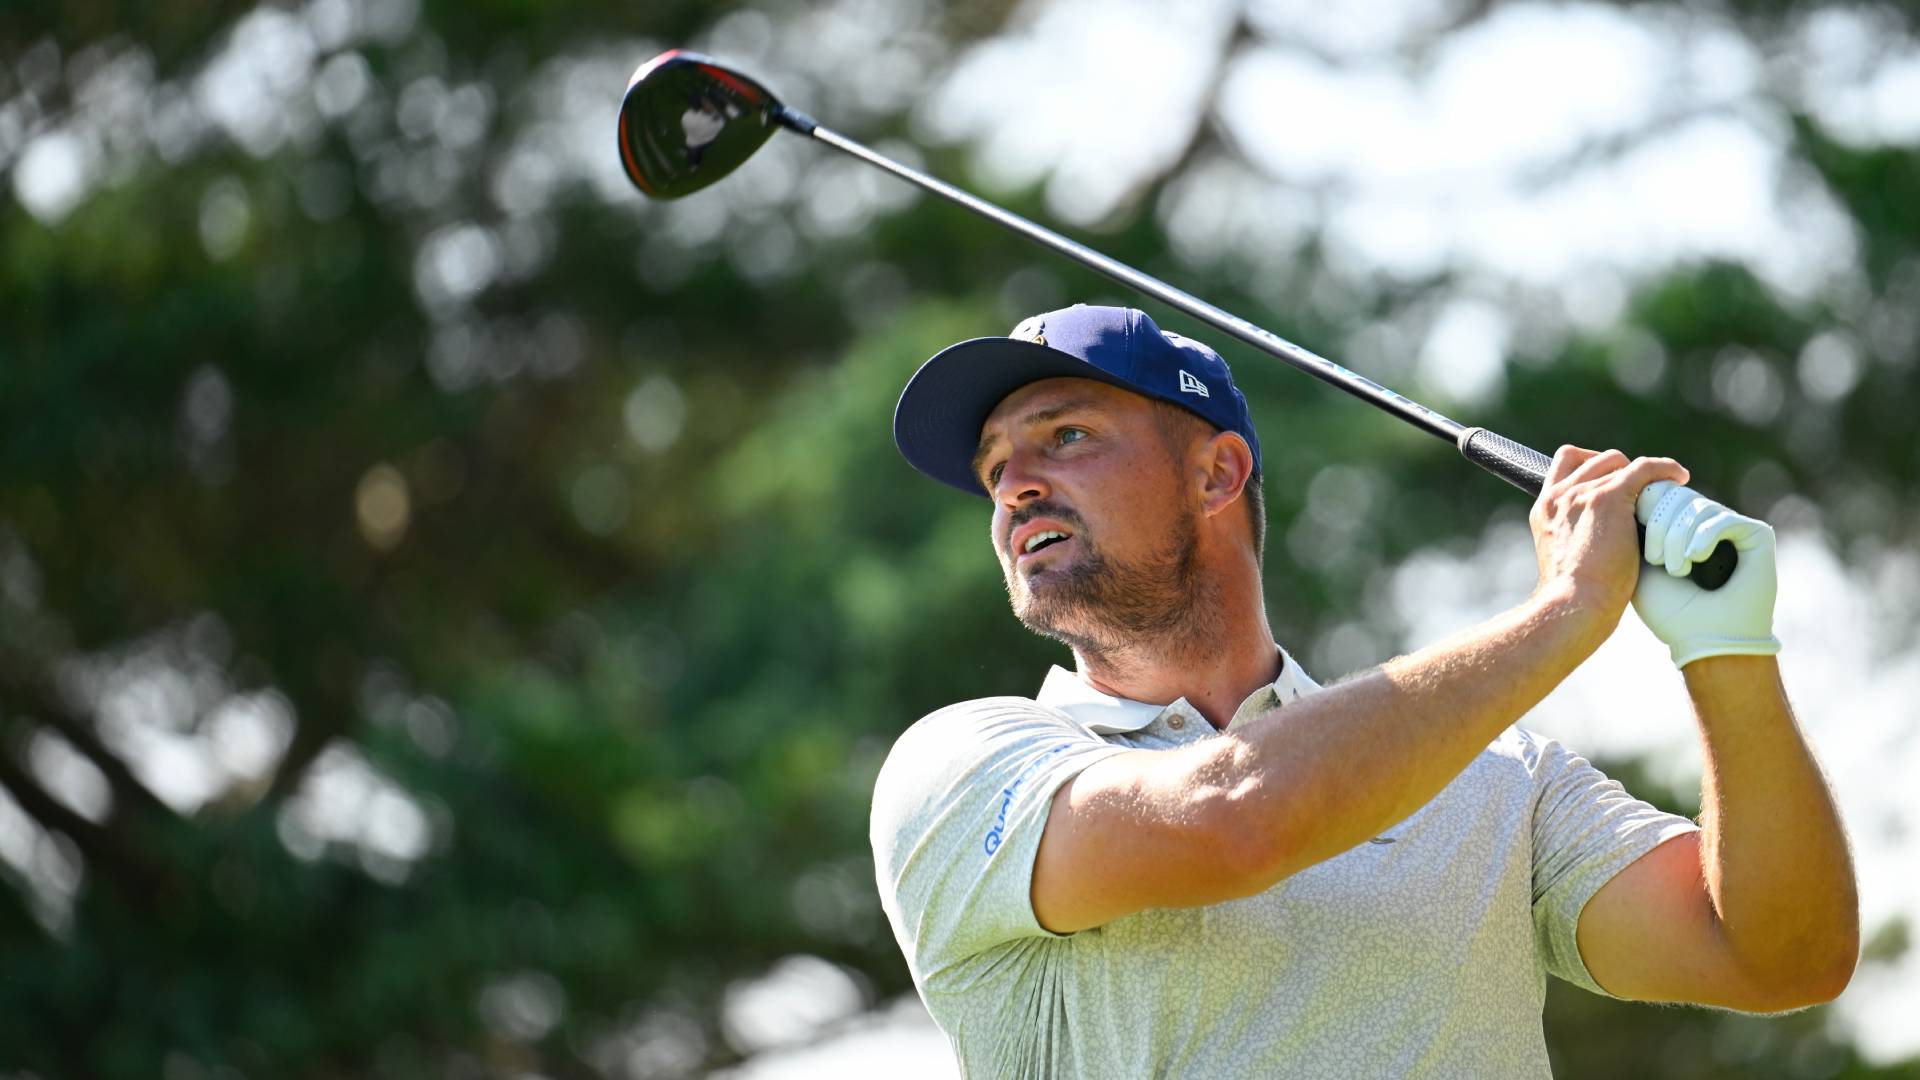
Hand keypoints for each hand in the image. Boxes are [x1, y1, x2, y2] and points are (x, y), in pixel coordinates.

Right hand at [1530, 447, 1689, 639]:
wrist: (1574, 604)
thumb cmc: (1574, 598)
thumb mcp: (1566, 560)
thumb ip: (1578, 539)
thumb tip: (1606, 543)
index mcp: (1544, 510)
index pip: (1565, 464)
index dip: (1590, 465)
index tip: (1610, 482)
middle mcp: (1560, 496)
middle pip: (1593, 458)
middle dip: (1618, 468)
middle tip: (1639, 491)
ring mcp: (1582, 494)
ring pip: (1618, 462)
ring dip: (1641, 473)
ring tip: (1662, 489)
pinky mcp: (1608, 498)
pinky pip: (1642, 468)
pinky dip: (1664, 468)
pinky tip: (1680, 477)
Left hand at [1632, 481, 1780, 667]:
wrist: (1703, 641)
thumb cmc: (1668, 610)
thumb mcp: (1637, 563)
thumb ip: (1632, 526)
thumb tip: (1628, 489)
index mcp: (1678, 526)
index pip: (1658, 493)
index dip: (1644, 506)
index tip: (1634, 536)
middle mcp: (1705, 522)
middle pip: (1675, 495)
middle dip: (1659, 525)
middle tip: (1655, 559)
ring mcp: (1731, 526)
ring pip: (1696, 506)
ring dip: (1678, 537)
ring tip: (1675, 569)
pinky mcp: (1755, 534)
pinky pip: (1722, 518)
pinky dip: (1703, 538)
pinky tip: (1695, 560)